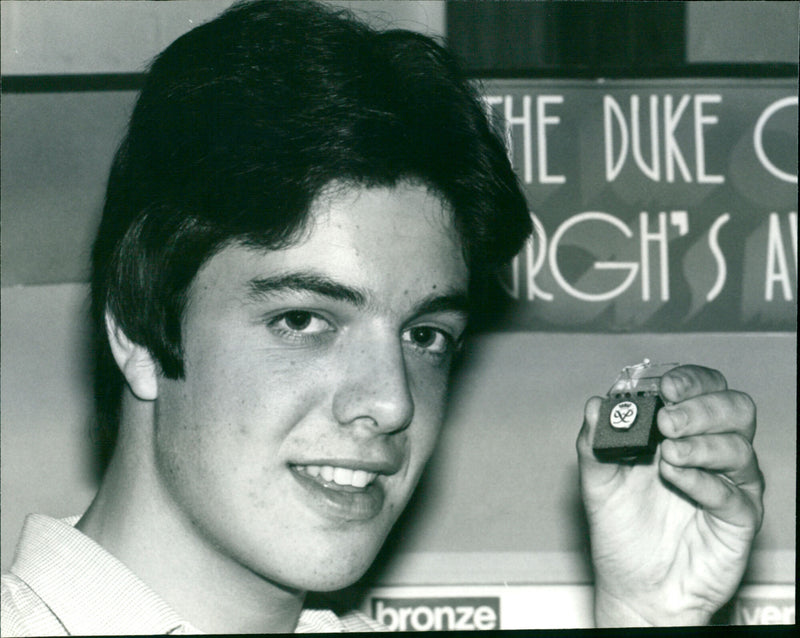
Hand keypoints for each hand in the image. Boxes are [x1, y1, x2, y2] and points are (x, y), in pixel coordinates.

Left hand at [576, 365, 763, 626]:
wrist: (634, 588)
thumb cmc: (621, 531)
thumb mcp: (596, 482)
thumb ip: (594, 443)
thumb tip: (596, 404)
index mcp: (679, 432)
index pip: (702, 388)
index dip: (689, 380)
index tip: (665, 387)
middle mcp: (709, 451)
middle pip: (733, 408)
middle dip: (701, 407)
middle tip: (667, 420)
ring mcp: (728, 484)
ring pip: (739, 446)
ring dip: (702, 443)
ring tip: (667, 454)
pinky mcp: (738, 518)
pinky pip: (734, 493)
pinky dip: (704, 480)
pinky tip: (676, 478)